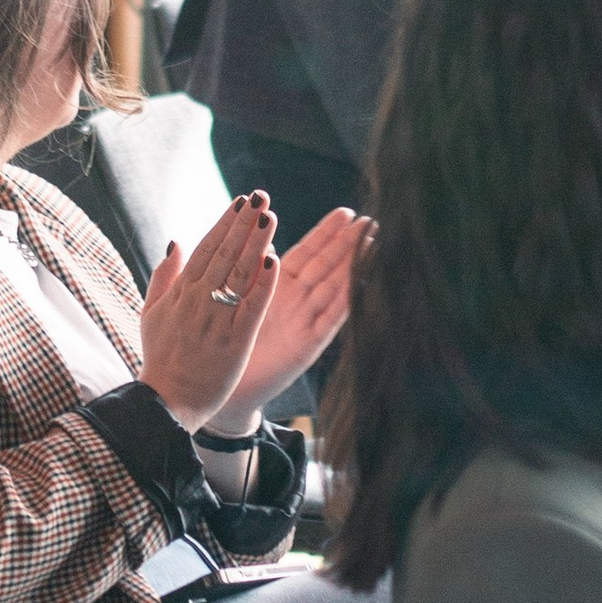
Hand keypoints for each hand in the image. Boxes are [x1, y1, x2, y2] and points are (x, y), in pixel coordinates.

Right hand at [140, 194, 276, 428]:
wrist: (166, 403)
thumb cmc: (161, 357)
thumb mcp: (152, 314)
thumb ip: (164, 276)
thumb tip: (176, 241)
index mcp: (180, 293)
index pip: (206, 248)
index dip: (225, 223)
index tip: (241, 201)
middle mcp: (197, 303)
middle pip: (224, 255)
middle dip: (243, 224)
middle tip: (261, 198)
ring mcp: (215, 322)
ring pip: (238, 276)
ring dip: (255, 244)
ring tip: (270, 218)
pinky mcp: (233, 344)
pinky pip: (250, 309)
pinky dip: (261, 285)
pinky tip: (274, 263)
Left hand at [231, 208, 369, 409]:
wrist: (227, 389)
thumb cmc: (230, 343)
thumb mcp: (240, 298)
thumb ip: (254, 268)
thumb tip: (265, 236)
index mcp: (277, 286)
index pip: (306, 252)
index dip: (325, 233)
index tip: (345, 212)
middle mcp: (296, 301)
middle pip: (325, 266)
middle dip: (346, 243)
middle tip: (369, 221)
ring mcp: (304, 322)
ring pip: (332, 288)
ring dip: (352, 267)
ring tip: (373, 245)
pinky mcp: (306, 347)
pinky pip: (329, 321)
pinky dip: (345, 303)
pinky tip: (360, 285)